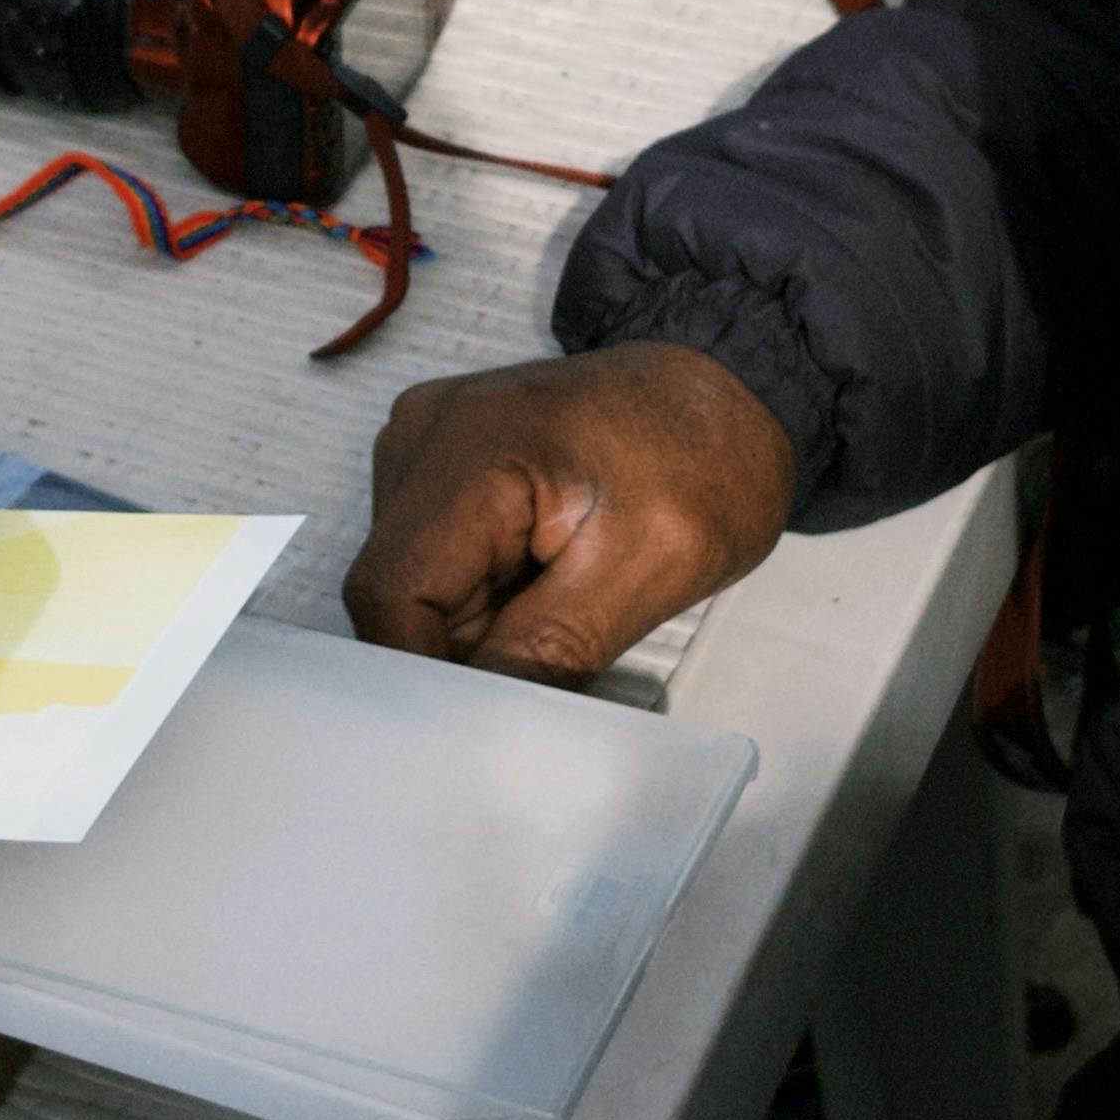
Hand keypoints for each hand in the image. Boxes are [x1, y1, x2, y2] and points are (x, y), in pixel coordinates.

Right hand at [343, 344, 795, 685]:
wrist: (730, 392)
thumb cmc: (708, 458)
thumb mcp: (650, 567)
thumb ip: (550, 648)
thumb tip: (479, 727)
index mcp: (469, 445)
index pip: (390, 591)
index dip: (425, 670)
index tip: (485, 721)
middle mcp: (422, 437)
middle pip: (398, 595)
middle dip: (466, 649)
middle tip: (559, 655)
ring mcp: (426, 449)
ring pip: (416, 589)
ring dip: (479, 625)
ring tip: (564, 597)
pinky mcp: (440, 468)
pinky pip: (437, 565)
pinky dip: (486, 597)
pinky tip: (544, 578)